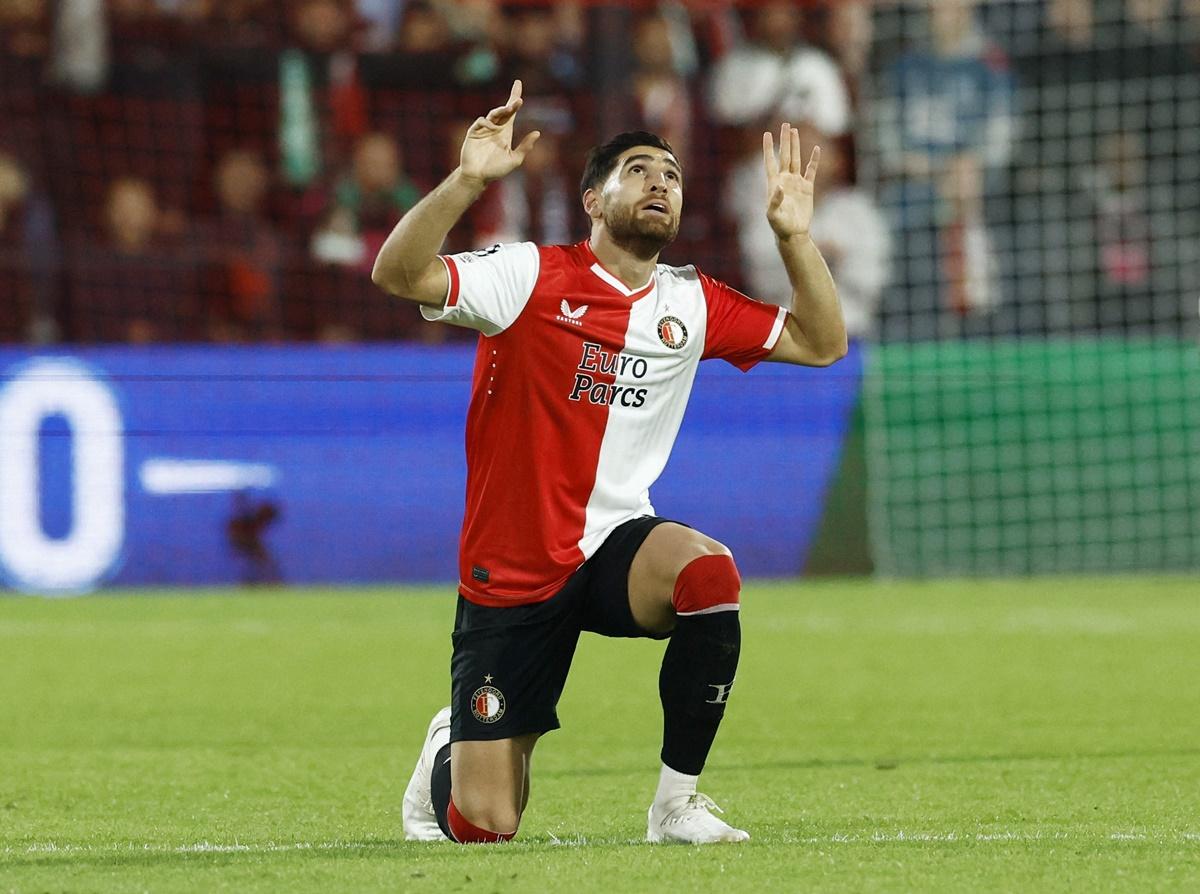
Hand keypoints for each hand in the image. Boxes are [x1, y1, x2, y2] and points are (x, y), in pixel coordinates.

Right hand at [458, 80, 541, 186]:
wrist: (478, 177)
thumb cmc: (496, 170)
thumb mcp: (514, 160)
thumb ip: (525, 147)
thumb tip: (537, 133)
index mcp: (505, 131)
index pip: (512, 111)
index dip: (515, 97)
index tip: (518, 84)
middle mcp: (495, 127)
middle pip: (504, 109)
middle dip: (511, 103)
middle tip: (518, 101)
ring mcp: (484, 129)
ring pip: (494, 114)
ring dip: (502, 110)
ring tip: (510, 109)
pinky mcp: (473, 132)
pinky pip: (481, 122)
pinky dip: (487, 122)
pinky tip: (492, 127)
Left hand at [763, 123, 818, 239]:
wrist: (793, 232)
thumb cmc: (779, 225)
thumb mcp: (773, 215)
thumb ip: (774, 201)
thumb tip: (779, 187)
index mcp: (774, 183)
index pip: (770, 161)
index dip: (768, 148)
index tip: (767, 134)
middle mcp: (784, 180)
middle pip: (785, 155)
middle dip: (785, 140)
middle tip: (785, 124)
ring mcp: (796, 183)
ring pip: (796, 159)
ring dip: (796, 145)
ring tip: (795, 131)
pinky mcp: (807, 188)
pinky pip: (811, 171)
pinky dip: (814, 161)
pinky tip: (816, 150)